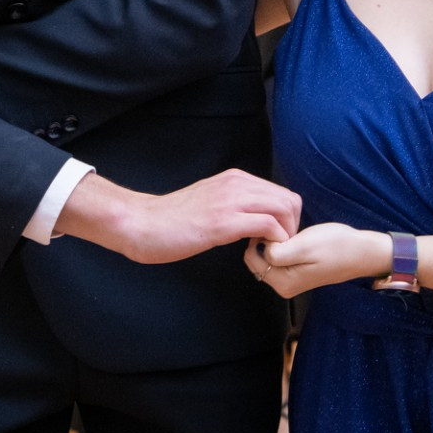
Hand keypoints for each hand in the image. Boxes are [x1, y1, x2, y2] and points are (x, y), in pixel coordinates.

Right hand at [55, 169, 302, 264]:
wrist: (141, 223)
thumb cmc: (171, 219)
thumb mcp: (209, 200)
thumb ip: (232, 203)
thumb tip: (253, 217)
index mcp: (235, 178)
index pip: (281, 192)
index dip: (286, 218)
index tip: (273, 238)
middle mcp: (237, 184)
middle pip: (289, 199)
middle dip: (291, 227)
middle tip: (275, 247)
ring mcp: (230, 201)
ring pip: (283, 209)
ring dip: (284, 235)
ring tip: (266, 251)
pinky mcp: (223, 222)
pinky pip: (267, 226)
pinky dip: (272, 243)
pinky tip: (255, 253)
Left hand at [244, 223, 390, 297]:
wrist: (361, 250)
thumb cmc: (336, 246)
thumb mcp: (304, 246)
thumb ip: (278, 251)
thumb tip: (262, 248)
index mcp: (283, 282)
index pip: (252, 257)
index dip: (260, 237)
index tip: (278, 226)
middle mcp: (283, 286)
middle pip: (256, 259)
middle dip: (264, 241)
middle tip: (284, 228)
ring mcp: (289, 281)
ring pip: (266, 257)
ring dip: (273, 243)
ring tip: (291, 232)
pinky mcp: (296, 273)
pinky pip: (277, 258)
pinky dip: (280, 245)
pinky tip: (295, 237)